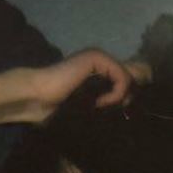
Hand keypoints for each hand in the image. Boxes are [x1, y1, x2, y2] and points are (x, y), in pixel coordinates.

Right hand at [28, 49, 151, 121]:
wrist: (38, 97)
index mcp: (100, 74)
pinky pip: (122, 77)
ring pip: (130, 79)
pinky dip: (116, 94)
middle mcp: (102, 63)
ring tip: (102, 107)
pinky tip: (100, 102)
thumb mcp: (90, 110)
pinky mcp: (96, 58)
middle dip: (129, 99)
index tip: (119, 114)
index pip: (129, 83)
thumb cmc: (59, 108)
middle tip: (113, 112)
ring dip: (120, 99)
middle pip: (134, 80)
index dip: (130, 98)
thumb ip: (109, 107)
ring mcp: (99, 58)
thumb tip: (129, 111)